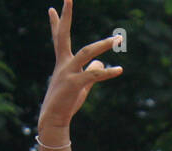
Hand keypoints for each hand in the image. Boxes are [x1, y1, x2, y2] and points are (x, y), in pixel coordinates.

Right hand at [38, 0, 123, 129]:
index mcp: (62, 62)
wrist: (53, 120)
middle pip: (63, 35)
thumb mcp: (81, 85)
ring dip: (102, 45)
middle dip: (66, 17)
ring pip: (86, 53)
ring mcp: (67, 73)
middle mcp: (63, 64)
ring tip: (117, 39)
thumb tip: (100, 63)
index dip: (56, 23)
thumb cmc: (65, 103)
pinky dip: (108, 73)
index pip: (58, 38)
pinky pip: (94, 75)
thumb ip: (91, 72)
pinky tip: (119, 70)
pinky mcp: (74, 85)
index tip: (52, 9)